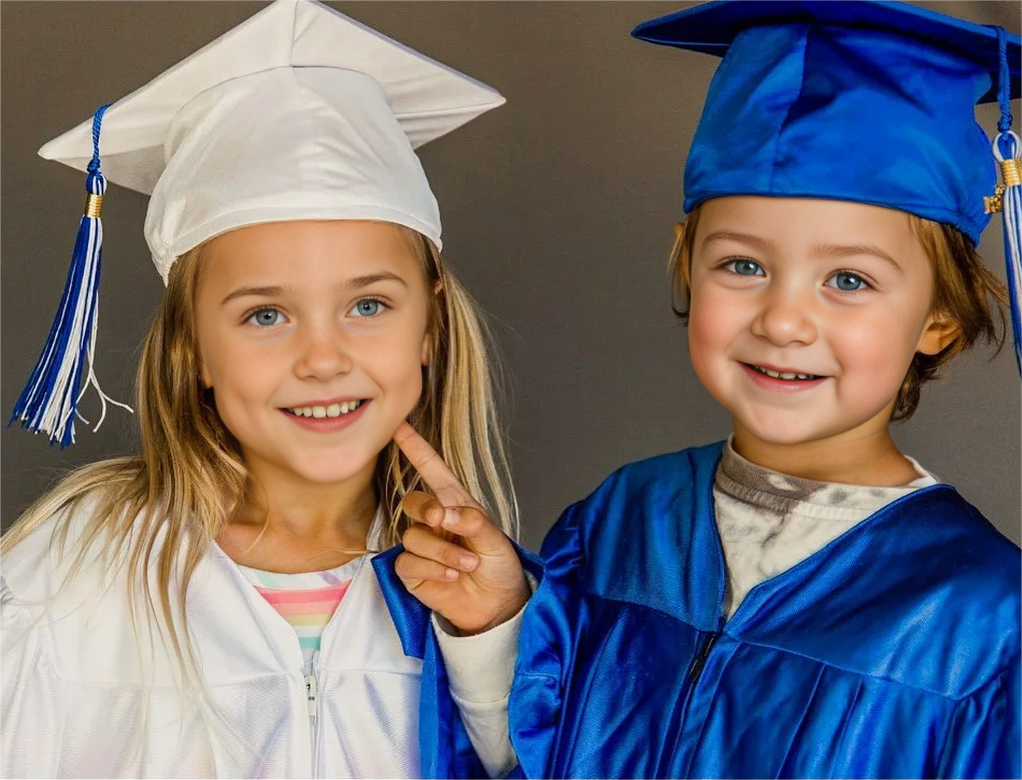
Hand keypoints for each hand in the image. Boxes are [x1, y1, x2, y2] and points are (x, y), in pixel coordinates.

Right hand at [392, 422, 529, 634]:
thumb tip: (444, 513)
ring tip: (468, 563)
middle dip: (426, 509)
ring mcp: (422, 546)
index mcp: (456, 504)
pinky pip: (408, 562)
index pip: (432, 469)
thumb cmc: (499, 566)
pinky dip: (432, 569)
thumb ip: (472, 522)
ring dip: (442, 551)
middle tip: (444, 522)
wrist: (497, 606)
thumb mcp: (495, 540)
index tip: (399, 425)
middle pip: (412, 501)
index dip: (416, 447)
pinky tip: (452, 575)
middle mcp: (435, 522)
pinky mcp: (412, 572)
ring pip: (413, 537)